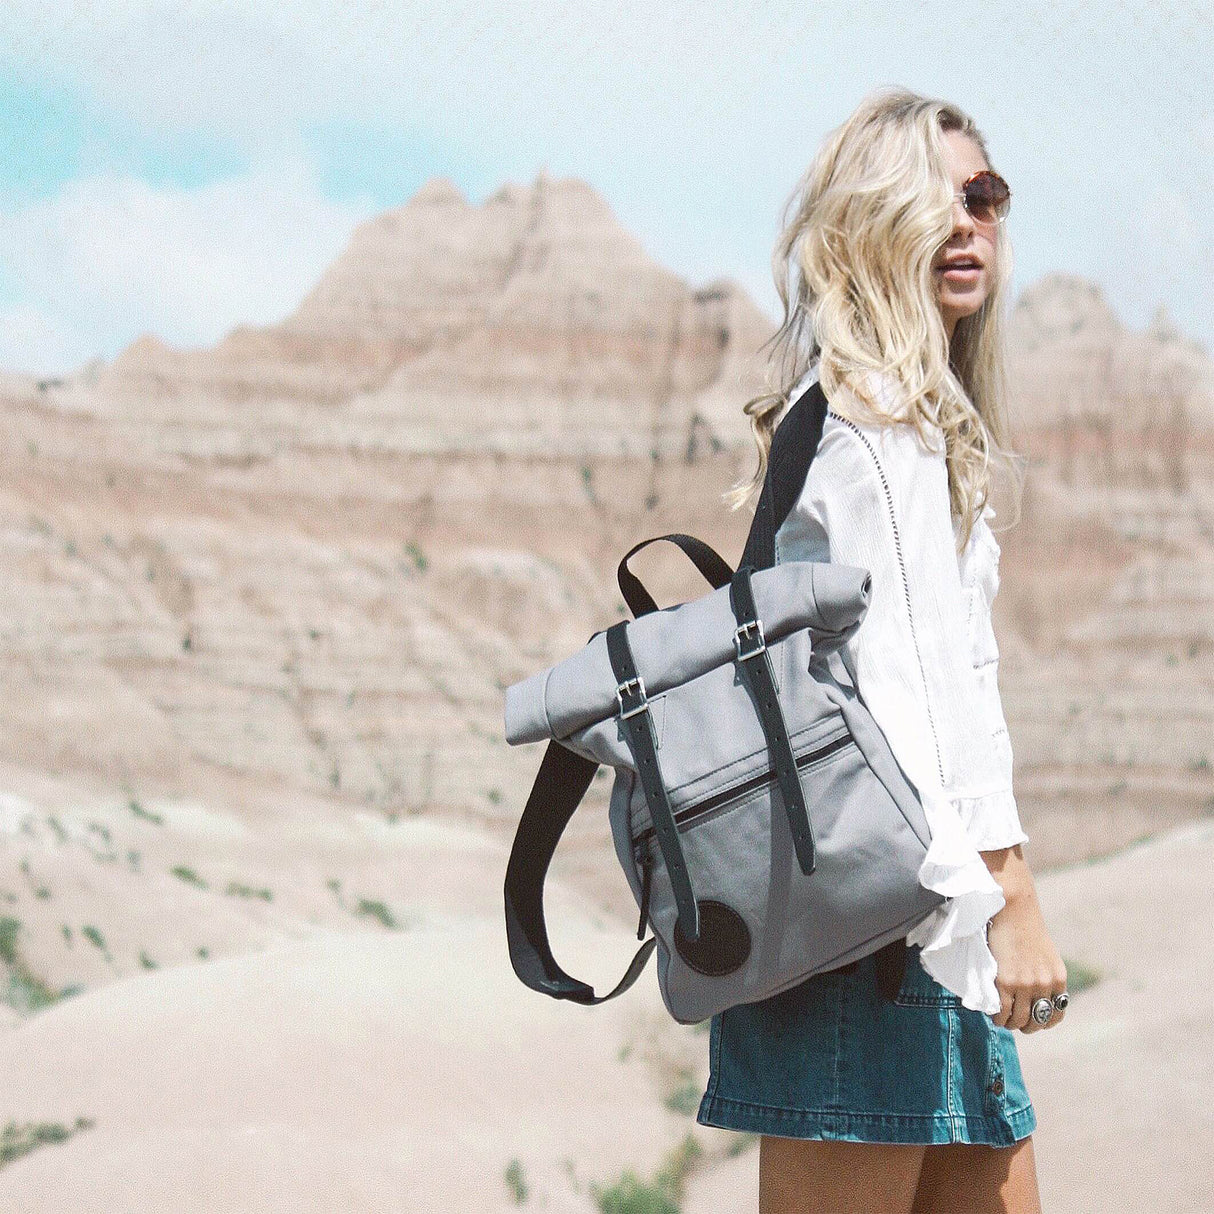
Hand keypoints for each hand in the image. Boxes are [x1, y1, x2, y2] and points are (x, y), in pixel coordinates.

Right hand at [981, 846, 1067, 1033]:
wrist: (1013, 908)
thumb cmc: (1024, 927)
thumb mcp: (1044, 955)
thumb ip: (1043, 976)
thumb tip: (1034, 997)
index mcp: (1058, 979)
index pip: (1055, 1015)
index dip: (1042, 1022)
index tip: (1031, 1019)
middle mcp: (1045, 985)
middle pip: (1036, 1021)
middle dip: (1024, 1025)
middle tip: (1012, 1020)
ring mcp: (1025, 985)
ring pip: (1018, 1020)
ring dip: (1009, 1022)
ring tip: (1000, 1016)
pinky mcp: (1005, 982)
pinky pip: (1002, 1011)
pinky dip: (997, 1016)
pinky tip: (992, 1012)